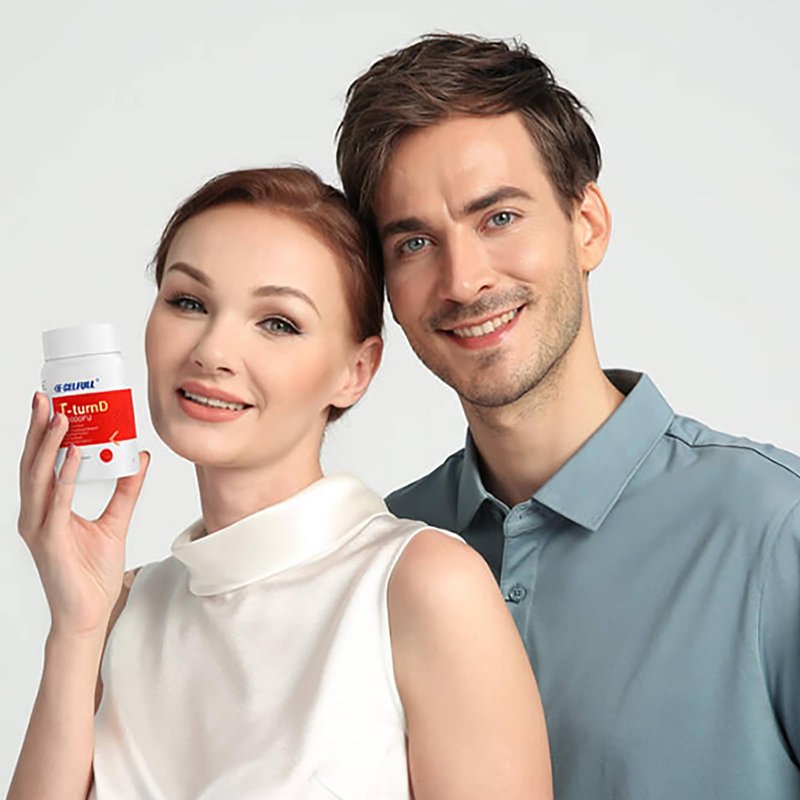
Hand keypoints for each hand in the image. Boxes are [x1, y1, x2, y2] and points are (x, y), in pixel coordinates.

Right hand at [17, 392, 148, 638]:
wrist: (89, 613)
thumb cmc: (93, 573)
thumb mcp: (116, 520)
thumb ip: (127, 489)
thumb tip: (139, 457)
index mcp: (46, 508)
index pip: (41, 463)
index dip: (43, 434)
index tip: (51, 403)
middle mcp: (35, 515)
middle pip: (32, 463)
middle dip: (37, 429)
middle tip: (45, 397)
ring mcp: (38, 528)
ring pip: (38, 478)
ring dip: (49, 445)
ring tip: (59, 417)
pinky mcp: (50, 541)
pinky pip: (57, 503)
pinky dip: (64, 477)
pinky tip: (72, 455)